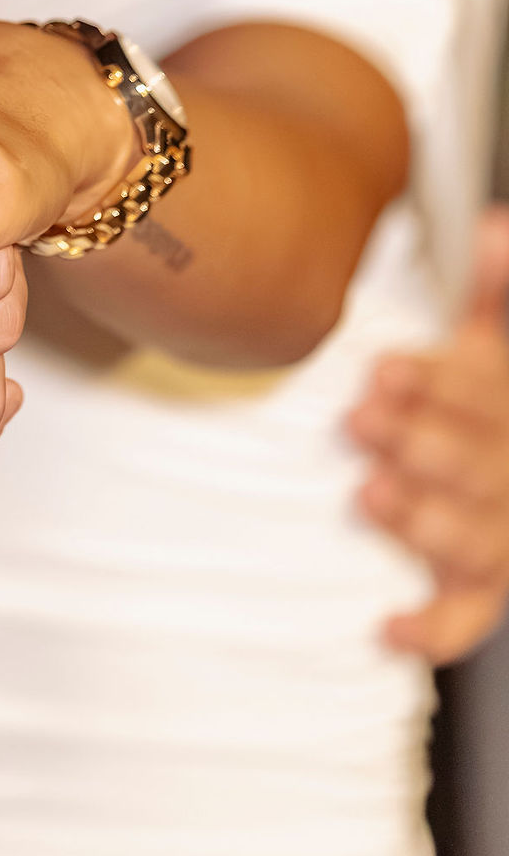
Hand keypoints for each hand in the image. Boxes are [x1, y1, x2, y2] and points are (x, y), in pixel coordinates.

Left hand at [349, 205, 508, 663]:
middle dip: (422, 443)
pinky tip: (389, 626)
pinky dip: (434, 628)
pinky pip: (466, 616)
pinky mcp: (481, 585)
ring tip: (370, 496)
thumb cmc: (482, 398)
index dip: (440, 383)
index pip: (489, 394)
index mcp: (508, 406)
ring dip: (427, 521)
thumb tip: (496, 227)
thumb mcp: (485, 341)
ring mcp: (503, 533)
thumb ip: (492, 290)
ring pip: (479, 539)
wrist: (498, 466)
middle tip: (361, 420)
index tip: (383, 368)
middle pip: (483, 465)